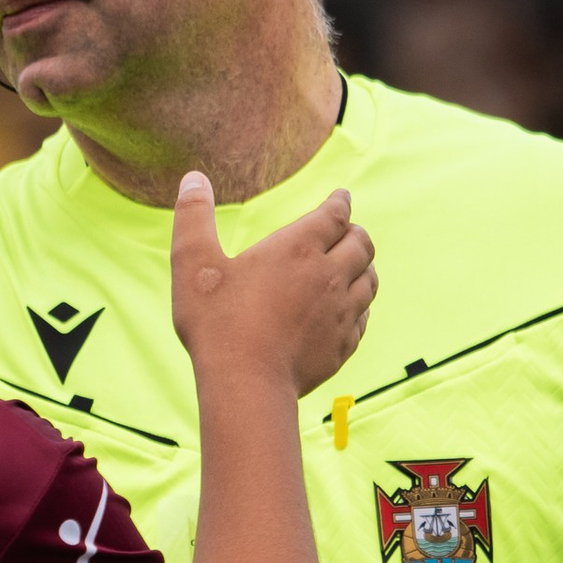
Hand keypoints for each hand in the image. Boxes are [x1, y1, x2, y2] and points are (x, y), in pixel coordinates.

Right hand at [171, 177, 377, 398]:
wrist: (247, 384)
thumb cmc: (217, 323)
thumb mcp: (192, 263)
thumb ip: (193, 216)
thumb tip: (194, 178)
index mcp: (298, 248)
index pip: (334, 215)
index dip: (340, 202)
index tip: (342, 197)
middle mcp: (329, 276)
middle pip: (362, 244)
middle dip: (356, 232)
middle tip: (348, 230)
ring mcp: (342, 313)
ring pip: (370, 280)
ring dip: (364, 266)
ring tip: (354, 264)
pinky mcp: (344, 345)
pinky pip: (364, 317)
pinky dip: (361, 304)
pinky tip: (351, 307)